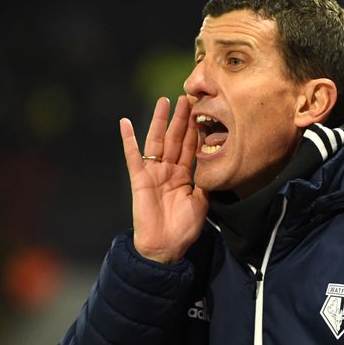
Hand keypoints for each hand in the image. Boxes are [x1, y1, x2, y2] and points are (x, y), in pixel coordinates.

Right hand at [119, 95, 208, 263]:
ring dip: (159, 121)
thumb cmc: (183, 228)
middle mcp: (168, 170)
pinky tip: (126, 123)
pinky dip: (129, 140)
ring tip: (163, 102)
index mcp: (183, 176)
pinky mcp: (139, 179)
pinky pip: (133, 157)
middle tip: (186, 97)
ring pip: (156, 141)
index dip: (195, 129)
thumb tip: (217, 166)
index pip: (190, 147)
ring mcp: (153, 173)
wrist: (165, 247)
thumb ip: (205, 182)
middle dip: (181, 118)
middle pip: (175, 139)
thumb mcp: (202, 202)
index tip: (201, 111)